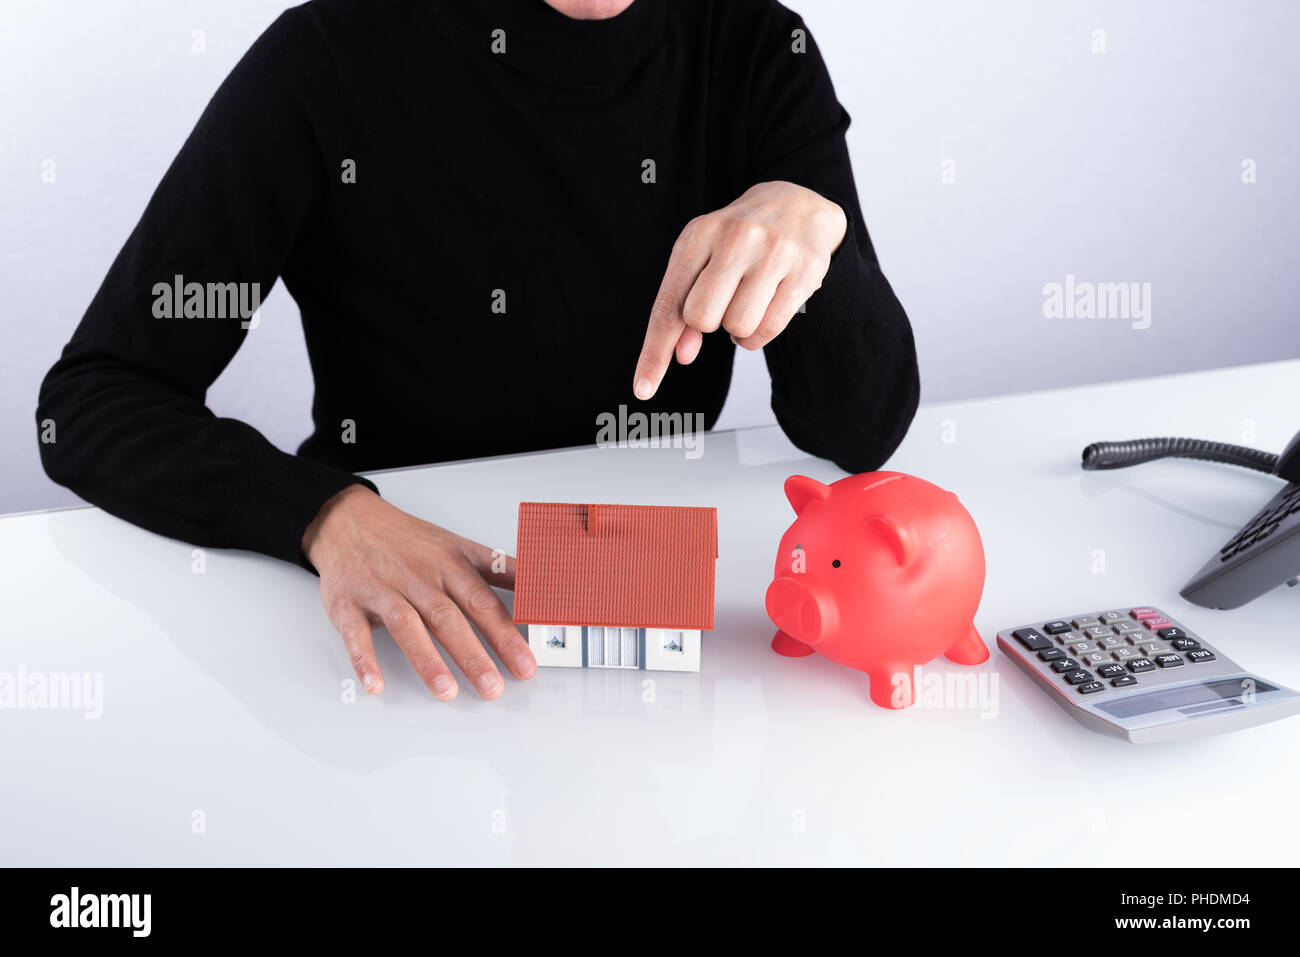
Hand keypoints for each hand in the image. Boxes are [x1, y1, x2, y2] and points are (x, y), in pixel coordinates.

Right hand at [302, 484, 534, 699]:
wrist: (349, 521)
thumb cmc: (409, 541)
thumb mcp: (459, 547)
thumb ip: (500, 570)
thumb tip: (541, 586)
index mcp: (450, 565)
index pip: (483, 603)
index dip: (506, 635)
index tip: (525, 664)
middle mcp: (419, 578)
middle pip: (449, 618)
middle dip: (473, 655)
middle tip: (493, 687)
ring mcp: (382, 590)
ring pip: (407, 626)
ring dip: (427, 660)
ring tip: (447, 691)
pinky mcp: (348, 603)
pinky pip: (356, 633)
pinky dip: (364, 659)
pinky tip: (376, 683)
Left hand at [633, 180, 847, 398]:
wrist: (797, 204)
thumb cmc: (738, 240)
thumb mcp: (702, 261)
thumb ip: (684, 306)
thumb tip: (681, 355)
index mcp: (699, 235)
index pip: (669, 305)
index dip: (654, 352)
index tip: (643, 389)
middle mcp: (735, 238)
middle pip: (702, 318)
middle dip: (708, 325)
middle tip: (723, 303)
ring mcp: (773, 252)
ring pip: (738, 328)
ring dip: (738, 331)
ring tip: (746, 304)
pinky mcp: (805, 269)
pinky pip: (769, 329)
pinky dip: (759, 334)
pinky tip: (765, 308)